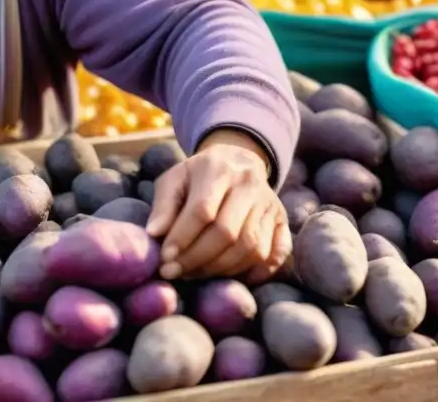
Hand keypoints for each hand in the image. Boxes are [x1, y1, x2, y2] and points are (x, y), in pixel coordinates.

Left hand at [146, 129, 291, 282]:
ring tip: (194, 274)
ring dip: (220, 269)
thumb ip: (163, 206)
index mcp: (218, 169)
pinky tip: (233, 277)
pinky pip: (276, 254)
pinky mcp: (283, 221)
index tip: (165, 259)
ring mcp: (270, 204)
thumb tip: (154, 234)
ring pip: (250, 247)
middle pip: (227, 232)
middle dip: (197, 259)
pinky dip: (257, 272)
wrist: (237, 160)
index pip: (202, 210)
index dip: (183, 238)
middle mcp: (249, 185)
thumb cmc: (198, 176)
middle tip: (175, 272)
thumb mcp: (174, 180)